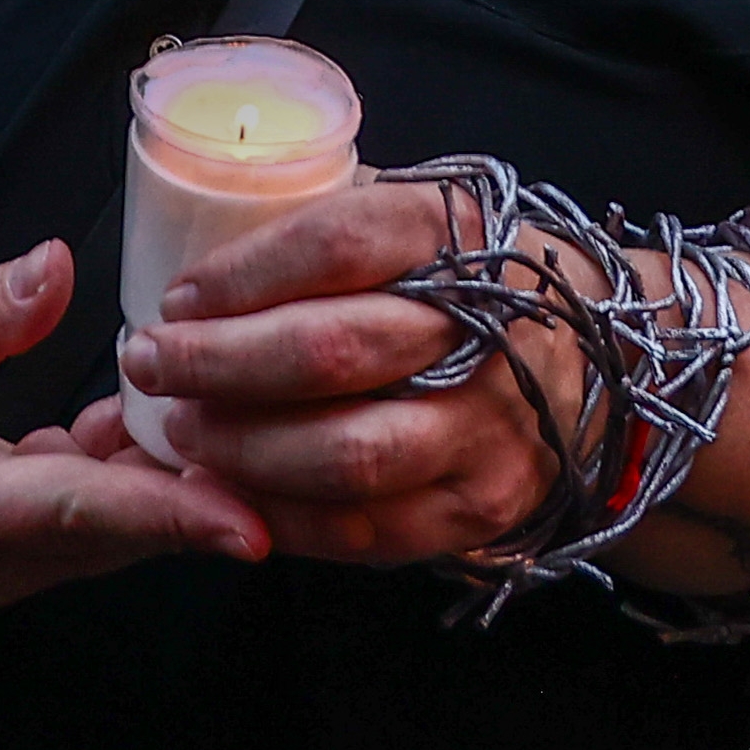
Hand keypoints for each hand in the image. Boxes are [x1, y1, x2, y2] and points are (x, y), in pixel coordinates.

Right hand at [0, 243, 258, 611]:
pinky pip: (105, 514)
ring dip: (188, 474)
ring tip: (263, 412)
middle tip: (300, 435)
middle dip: (215, 488)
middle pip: (128, 528)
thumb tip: (51, 273)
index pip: (78, 514)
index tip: (248, 522)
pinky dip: (147, 469)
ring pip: (126, 525)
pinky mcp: (22, 550)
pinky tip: (177, 408)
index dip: (169, 514)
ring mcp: (11, 564)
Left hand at [117, 176, 571, 571]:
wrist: (598, 358)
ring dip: (243, 450)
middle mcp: (484, 333)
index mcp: (458, 239)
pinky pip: (367, 530)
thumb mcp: (419, 220)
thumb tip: (203, 243)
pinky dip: (284, 518)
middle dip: (217, 365)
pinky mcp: (483, 506)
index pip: (338, 246)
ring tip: (184, 433)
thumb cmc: (472, 279)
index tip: (177, 299)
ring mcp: (489, 427)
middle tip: (151, 364)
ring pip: (346, 454)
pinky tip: (233, 494)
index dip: (243, 275)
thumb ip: (331, 224)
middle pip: (330, 352)